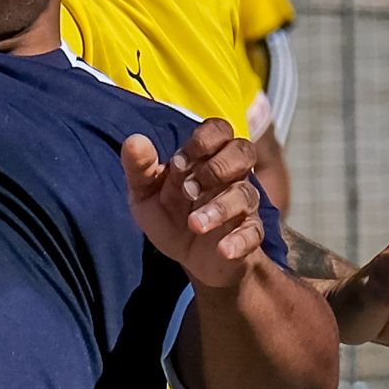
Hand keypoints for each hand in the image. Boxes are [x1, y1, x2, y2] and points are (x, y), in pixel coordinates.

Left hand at [121, 118, 270, 293]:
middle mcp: (230, 176)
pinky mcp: (248, 235)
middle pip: (243, 151)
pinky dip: (240, 241)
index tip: (177, 164)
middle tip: (189, 190)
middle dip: (217, 167)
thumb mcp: (146, 194)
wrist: (189, 259)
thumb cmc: (171, 217)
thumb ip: (140, 169)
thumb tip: (134, 141)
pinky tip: (223, 250)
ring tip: (194, 224)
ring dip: (220, 207)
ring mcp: (242, 205)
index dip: (202, 140)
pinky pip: (254, 232)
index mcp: (206, 158)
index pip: (219, 130)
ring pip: (245, 194)